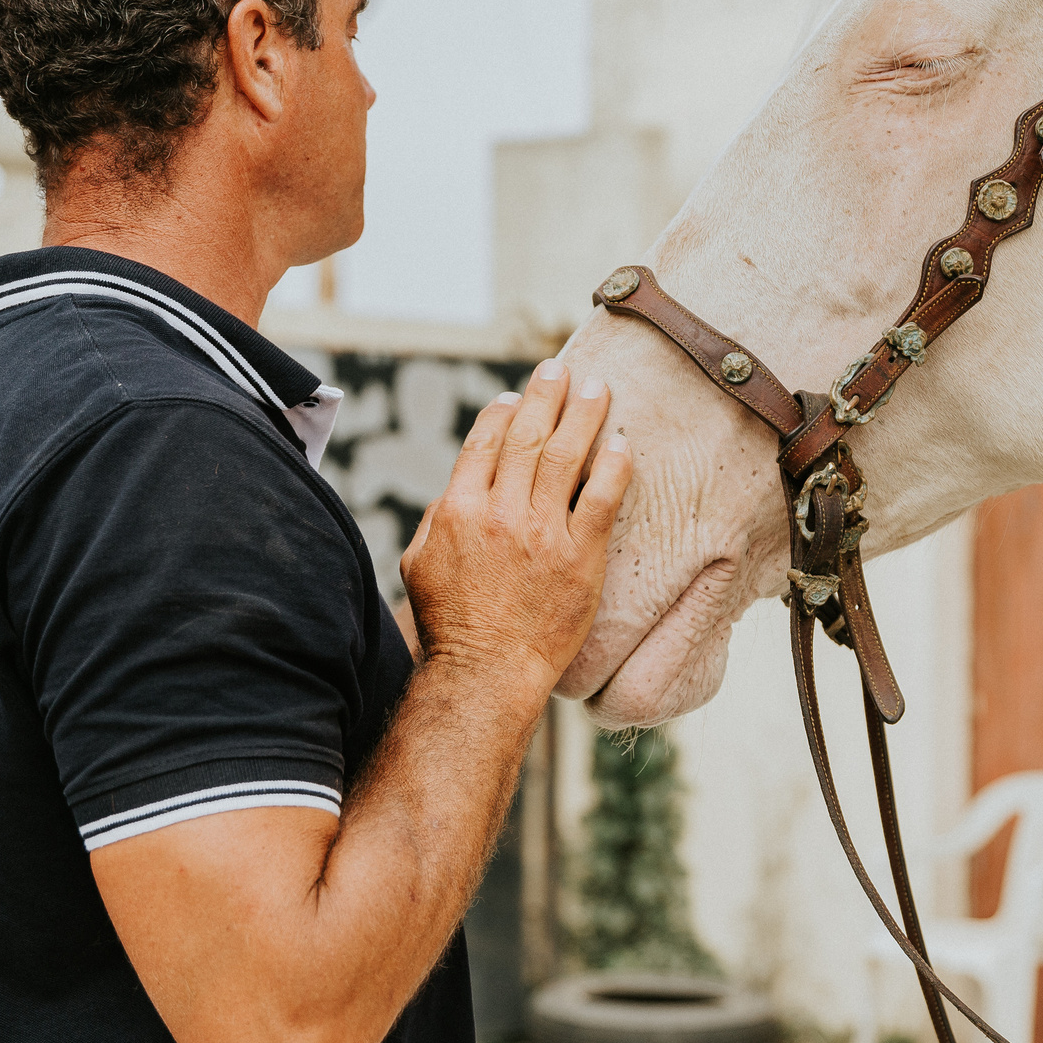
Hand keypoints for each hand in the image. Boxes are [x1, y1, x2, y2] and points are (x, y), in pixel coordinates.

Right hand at [400, 358, 631, 696]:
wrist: (486, 673)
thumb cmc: (450, 624)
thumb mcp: (419, 564)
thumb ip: (438, 518)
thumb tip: (457, 487)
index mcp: (458, 510)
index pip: (484, 443)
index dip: (502, 413)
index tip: (516, 396)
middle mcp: (500, 513)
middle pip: (528, 438)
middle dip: (546, 397)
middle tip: (562, 370)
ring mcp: (542, 533)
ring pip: (566, 457)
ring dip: (583, 415)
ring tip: (597, 388)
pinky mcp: (580, 557)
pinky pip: (601, 499)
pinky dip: (613, 466)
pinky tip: (622, 443)